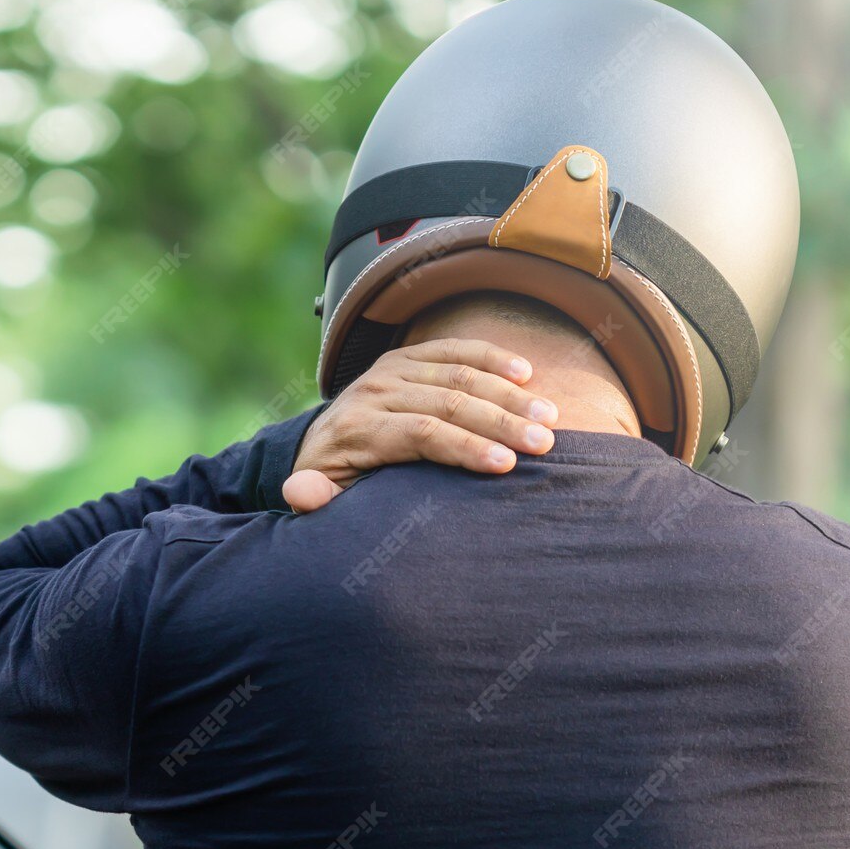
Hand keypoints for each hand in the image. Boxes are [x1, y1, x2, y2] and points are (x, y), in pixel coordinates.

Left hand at [283, 339, 558, 512]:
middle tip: (544, 442)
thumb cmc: (334, 483)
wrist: (316, 444)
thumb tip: (300, 493)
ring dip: (508, 394)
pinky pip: (454, 349)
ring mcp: (391, 370)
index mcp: (357, 429)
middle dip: (501, 422)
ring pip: (459, 374)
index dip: (466, 447)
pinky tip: (526, 373)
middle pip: (448, 401)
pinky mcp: (405, 358)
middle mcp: (374, 392)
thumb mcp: (319, 497)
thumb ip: (314, 498)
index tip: (506, 465)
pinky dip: (492, 358)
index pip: (422, 433)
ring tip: (549, 417)